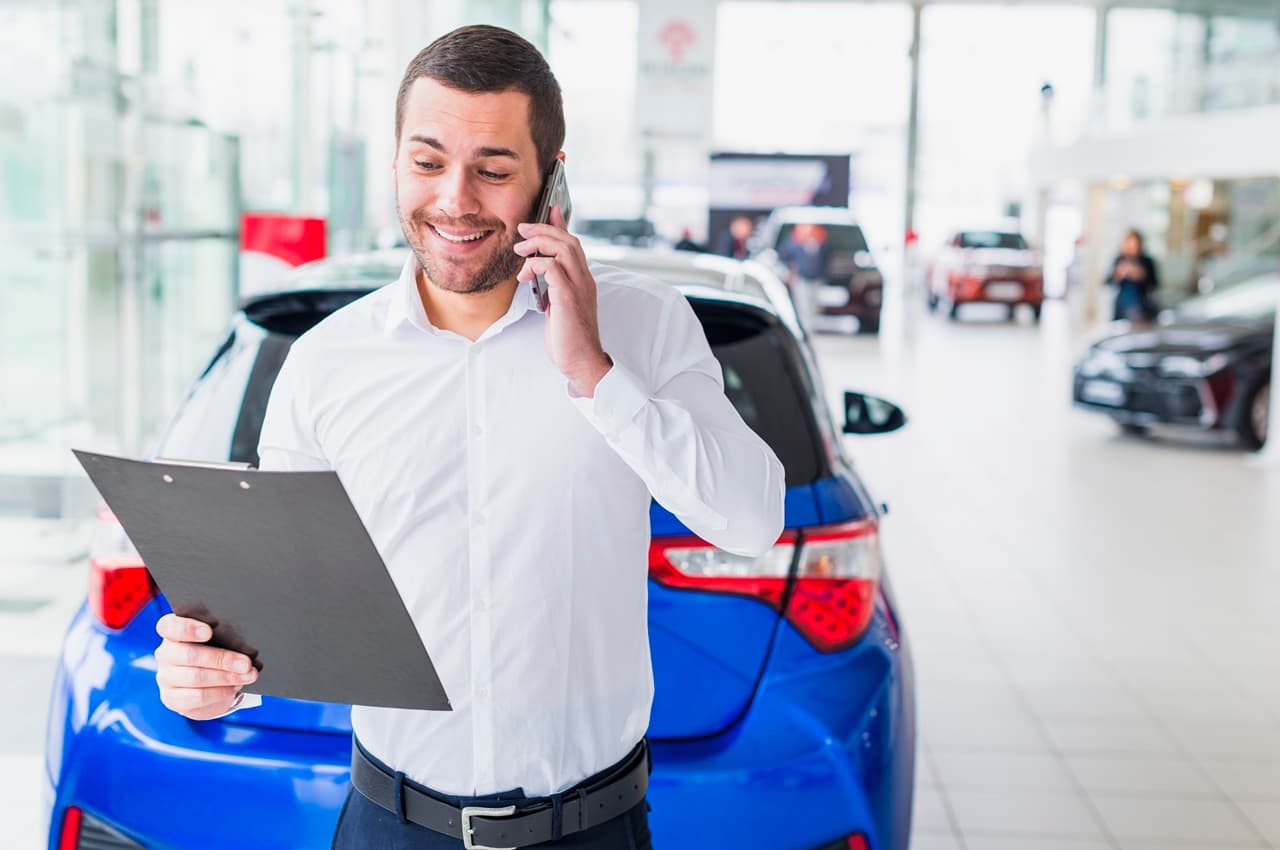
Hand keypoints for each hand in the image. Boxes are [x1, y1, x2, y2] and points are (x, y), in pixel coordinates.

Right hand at [154, 614, 257, 719]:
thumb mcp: (218, 639)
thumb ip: (224, 636)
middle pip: (189, 655)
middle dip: (222, 659)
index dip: (187, 628)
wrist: (206, 685)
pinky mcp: (172, 699)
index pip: (170, 626)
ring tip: (248, 675)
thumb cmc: (214, 652)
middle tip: (246, 663)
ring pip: (195, 677)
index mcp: (172, 632)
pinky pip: (197, 697)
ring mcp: (166, 678)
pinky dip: (220, 692)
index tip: (209, 632)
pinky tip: (233, 688)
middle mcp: (165, 654)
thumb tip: (243, 646)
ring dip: (226, 677)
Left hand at [514, 206, 612, 396]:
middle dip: (544, 229)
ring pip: (563, 248)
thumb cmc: (569, 338)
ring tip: (520, 249)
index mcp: (583, 280)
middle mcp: (585, 279)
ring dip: (538, 243)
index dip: (561, 224)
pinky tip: (524, 275)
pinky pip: (553, 267)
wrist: (581, 361)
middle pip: (569, 240)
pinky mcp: (568, 297)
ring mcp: (579, 287)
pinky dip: (535, 264)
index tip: (549, 210)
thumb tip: (540, 272)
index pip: (574, 244)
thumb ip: (553, 287)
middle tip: (522, 229)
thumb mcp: (558, 306)